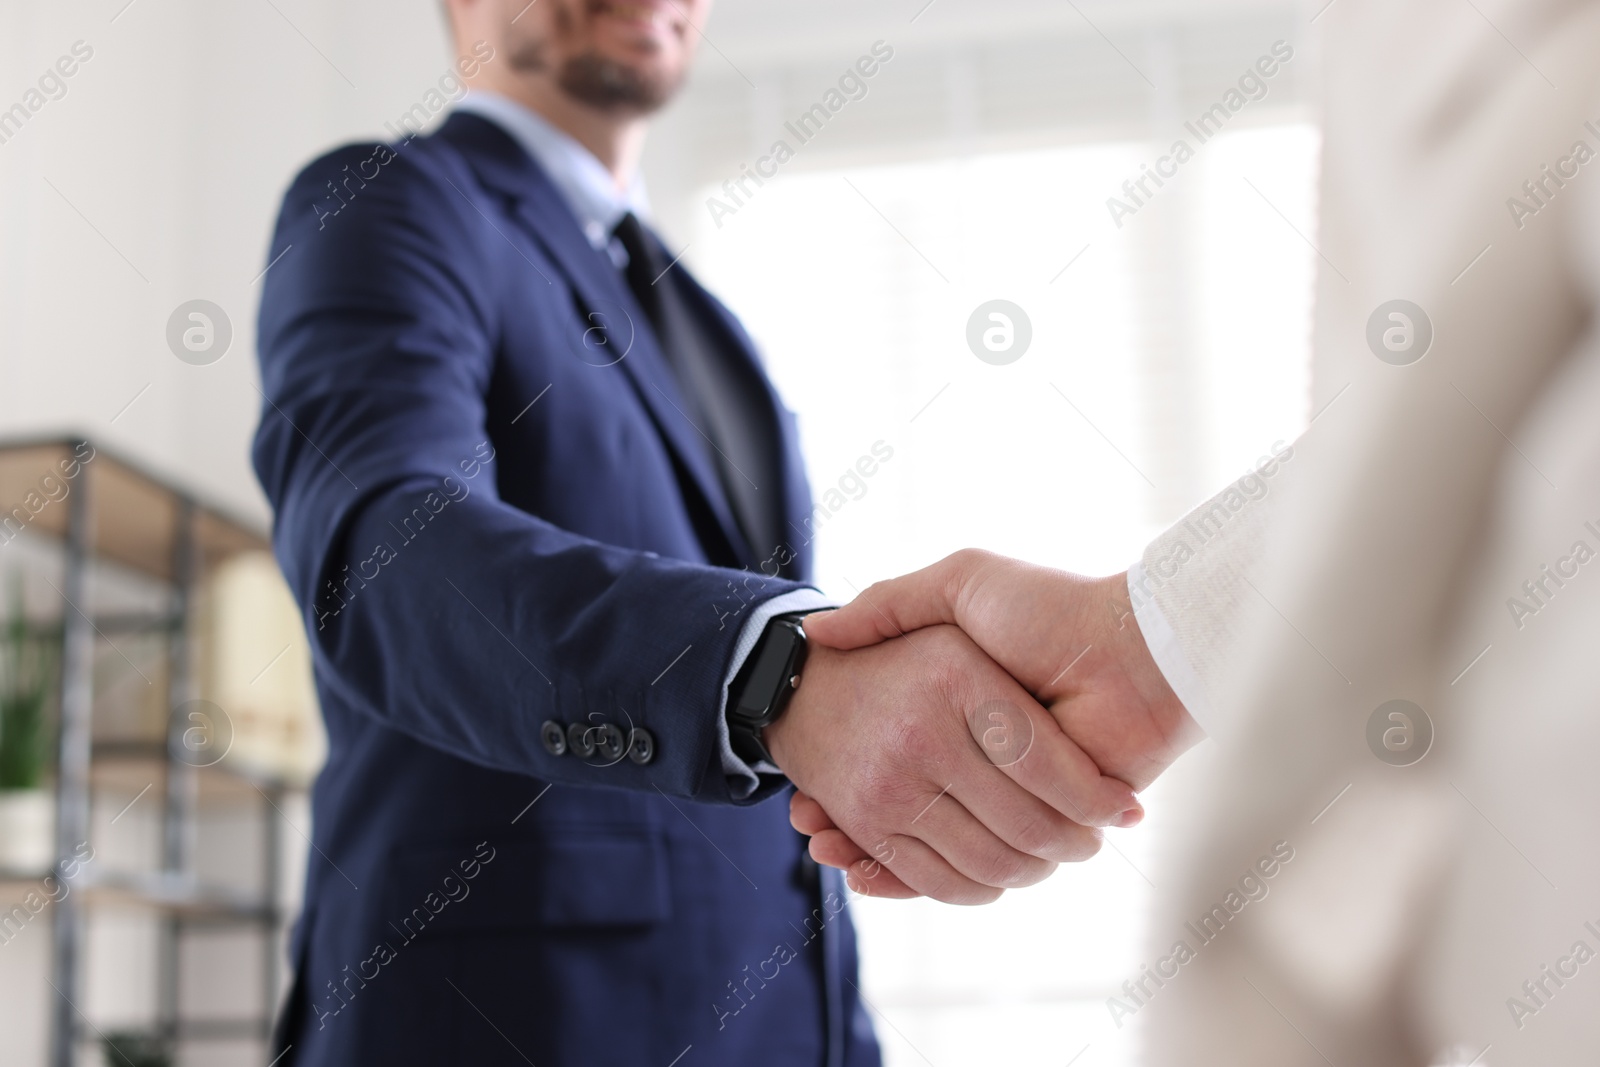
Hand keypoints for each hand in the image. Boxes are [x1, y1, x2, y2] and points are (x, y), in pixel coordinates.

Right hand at [793, 550, 1202, 896]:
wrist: (1135, 647)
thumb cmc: (1049, 608)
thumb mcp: (962, 584)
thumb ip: (894, 602)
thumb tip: (819, 632)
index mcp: (964, 705)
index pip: (889, 747)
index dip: (842, 767)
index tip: (803, 779)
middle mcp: (980, 753)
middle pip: (899, 799)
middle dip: (849, 815)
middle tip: (808, 823)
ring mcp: (1005, 791)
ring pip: (924, 838)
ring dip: (872, 848)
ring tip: (824, 841)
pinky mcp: (1036, 823)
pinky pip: (964, 865)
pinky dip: (913, 877)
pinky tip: (863, 865)